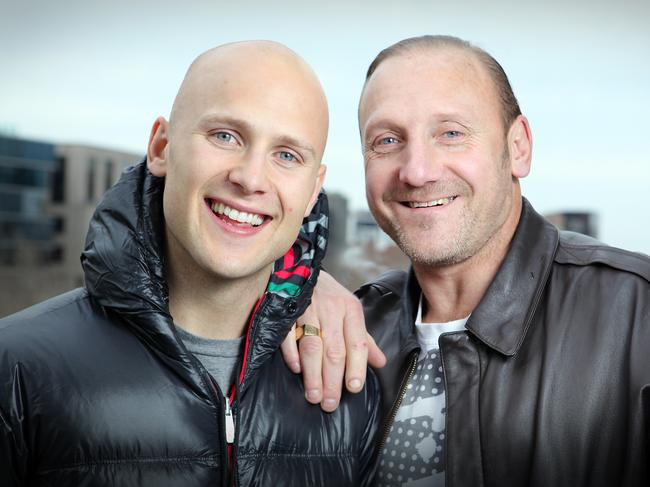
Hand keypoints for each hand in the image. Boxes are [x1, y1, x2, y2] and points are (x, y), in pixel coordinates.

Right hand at [281, 271, 385, 411]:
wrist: (301, 268)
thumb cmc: (329, 296)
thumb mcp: (351, 312)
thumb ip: (363, 339)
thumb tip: (380, 363)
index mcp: (350, 309)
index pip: (357, 342)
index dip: (356, 367)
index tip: (353, 388)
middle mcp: (331, 309)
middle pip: (334, 350)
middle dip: (332, 380)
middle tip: (330, 403)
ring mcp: (307, 310)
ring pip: (312, 346)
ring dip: (313, 374)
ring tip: (314, 396)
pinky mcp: (287, 311)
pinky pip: (288, 336)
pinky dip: (292, 354)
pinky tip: (296, 370)